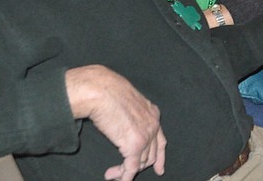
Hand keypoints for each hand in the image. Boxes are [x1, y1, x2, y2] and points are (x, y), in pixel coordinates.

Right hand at [65, 65, 165, 179]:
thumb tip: (122, 125)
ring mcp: (146, 136)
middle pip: (151, 154)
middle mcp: (154, 125)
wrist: (101, 91)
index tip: (159, 169)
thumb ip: (131, 115)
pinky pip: (132, 168)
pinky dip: (124, 177)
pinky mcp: (134, 145)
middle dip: (138, 167)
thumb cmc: (108, 92)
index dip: (160, 157)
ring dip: (125, 172)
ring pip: (141, 163)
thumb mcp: (127, 103)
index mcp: (153, 113)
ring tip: (110, 174)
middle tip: (120, 173)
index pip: (160, 141)